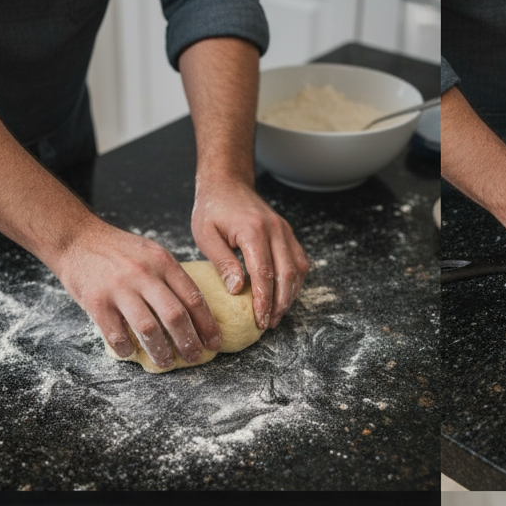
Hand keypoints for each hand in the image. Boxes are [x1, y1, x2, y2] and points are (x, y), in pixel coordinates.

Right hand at [54, 217, 221, 368]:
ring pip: (149, 329)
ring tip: (167, 362)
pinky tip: (132, 353)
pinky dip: (127, 348)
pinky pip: (116, 334)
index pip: (194, 298)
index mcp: (162, 262)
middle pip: (175, 316)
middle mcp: (143, 274)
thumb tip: (197, 312)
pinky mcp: (96, 302)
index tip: (214, 342)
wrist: (75, 237)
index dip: (207, 325)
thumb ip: (172, 278)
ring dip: (161, 352)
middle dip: (189, 342)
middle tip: (195, 357)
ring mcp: (119, 288)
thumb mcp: (152, 253)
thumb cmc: (119, 251)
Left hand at [191, 177, 309, 328]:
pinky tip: (284, 295)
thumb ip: (223, 262)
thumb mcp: (205, 234)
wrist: (227, 182)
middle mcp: (275, 230)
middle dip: (279, 304)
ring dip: (290, 295)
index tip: (259, 320)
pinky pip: (299, 262)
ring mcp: (285, 231)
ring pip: (297, 270)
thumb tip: (237, 290)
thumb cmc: (212, 208)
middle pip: (286, 275)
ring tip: (276, 314)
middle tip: (269, 323)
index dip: (264, 300)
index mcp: (253, 230)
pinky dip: (294, 281)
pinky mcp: (288, 234)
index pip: (264, 273)